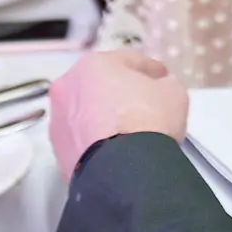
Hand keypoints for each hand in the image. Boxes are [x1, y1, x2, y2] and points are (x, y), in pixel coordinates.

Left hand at [49, 50, 188, 179]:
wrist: (124, 171)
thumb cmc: (148, 119)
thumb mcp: (173, 93)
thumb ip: (164, 85)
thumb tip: (160, 88)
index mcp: (94, 64)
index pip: (127, 61)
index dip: (149, 69)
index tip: (163, 78)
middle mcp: (68, 87)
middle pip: (101, 86)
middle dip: (120, 92)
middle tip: (144, 103)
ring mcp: (59, 121)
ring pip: (87, 113)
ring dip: (104, 118)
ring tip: (127, 132)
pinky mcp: (58, 152)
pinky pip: (83, 139)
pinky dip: (96, 141)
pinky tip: (115, 150)